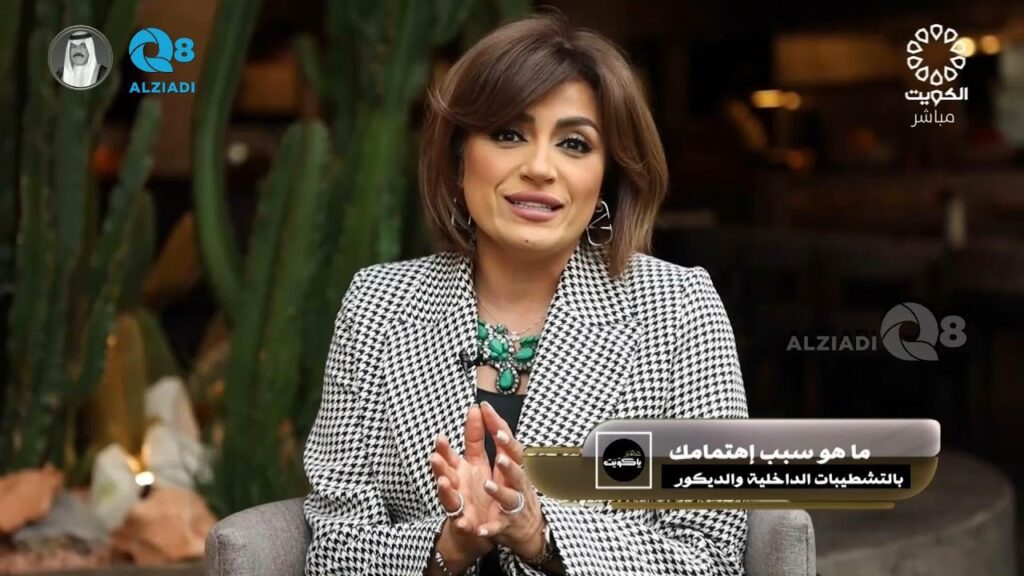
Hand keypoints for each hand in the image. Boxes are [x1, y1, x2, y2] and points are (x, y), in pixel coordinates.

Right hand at [430, 405, 493, 559]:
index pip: (458, 450)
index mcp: (463, 469)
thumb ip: (475, 438)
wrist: (477, 528)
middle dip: (440, 463)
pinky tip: (461, 522)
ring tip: (442, 482)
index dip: (460, 436)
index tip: (467, 415)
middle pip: (446, 472)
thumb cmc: (476, 492)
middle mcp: (457, 484)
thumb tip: (475, 409)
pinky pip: (463, 524)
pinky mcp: (465, 523)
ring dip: (445, 490)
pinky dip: (461, 523)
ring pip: (449, 496)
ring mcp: (460, 504)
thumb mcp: (478, 462)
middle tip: (435, 454)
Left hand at [476, 401, 547, 559]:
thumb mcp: (505, 463)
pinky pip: (497, 528)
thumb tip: (482, 410)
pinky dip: (490, 529)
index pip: (509, 446)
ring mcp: (514, 506)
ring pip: (509, 497)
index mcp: (514, 468)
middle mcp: (517, 484)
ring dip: (499, 491)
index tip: (488, 411)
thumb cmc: (514, 490)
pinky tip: (481, 529)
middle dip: (507, 460)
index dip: (500, 429)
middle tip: (499, 448)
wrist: (527, 529)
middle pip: (515, 471)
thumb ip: (493, 439)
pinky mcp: (506, 525)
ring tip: (487, 485)